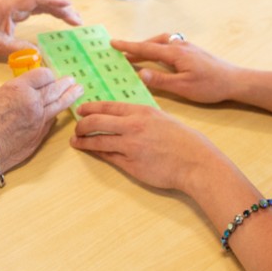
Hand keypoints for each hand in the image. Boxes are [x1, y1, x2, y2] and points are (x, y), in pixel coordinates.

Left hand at [0, 0, 81, 55]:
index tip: (68, 4)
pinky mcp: (18, 6)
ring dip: (59, 9)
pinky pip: (38, 6)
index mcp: (10, 4)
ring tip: (76, 19)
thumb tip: (39, 54)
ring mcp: (17, 1)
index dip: (53, 0)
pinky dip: (51, 10)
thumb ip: (18, 48)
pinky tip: (63, 16)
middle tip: (78, 20)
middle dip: (62, 8)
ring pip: (42, 2)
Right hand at [0, 68, 82, 170]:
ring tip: (78, 91)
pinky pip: (52, 121)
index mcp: (18, 88)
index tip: (48, 76)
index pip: (43, 75)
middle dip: (65, 83)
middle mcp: (32, 101)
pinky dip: (57, 114)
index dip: (47, 75)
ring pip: (60, 104)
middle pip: (55, 88)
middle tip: (72, 81)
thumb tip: (22, 96)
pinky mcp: (40, 135)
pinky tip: (60, 112)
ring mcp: (39, 119)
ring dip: (70, 96)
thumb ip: (12, 95)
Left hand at [69, 102, 230, 192]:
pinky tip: (91, 151)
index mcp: (141, 111)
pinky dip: (96, 153)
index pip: (108, 106)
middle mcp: (132, 126)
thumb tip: (124, 117)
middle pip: (96, 121)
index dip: (90, 108)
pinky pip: (108, 156)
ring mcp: (130, 146)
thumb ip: (141, 116)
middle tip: (76, 127)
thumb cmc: (183, 140)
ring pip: (98, 140)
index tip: (81, 110)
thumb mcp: (161, 118)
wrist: (195, 161)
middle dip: (82, 124)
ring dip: (83, 141)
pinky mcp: (130, 164)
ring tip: (76, 141)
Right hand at [111, 34, 240, 104]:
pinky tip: (160, 57)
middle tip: (121, 53)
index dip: (128, 46)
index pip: (146, 47)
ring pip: (162, 42)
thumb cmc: (210, 86)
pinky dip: (159, 48)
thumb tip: (140, 72)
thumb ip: (160, 80)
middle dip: (136, 46)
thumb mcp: (183, 87)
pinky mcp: (193, 51)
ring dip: (148, 46)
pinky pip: (170, 45)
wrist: (236, 81)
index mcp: (175, 53)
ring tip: (138, 55)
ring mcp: (188, 46)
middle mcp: (180, 45)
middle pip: (153, 42)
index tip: (113, 43)